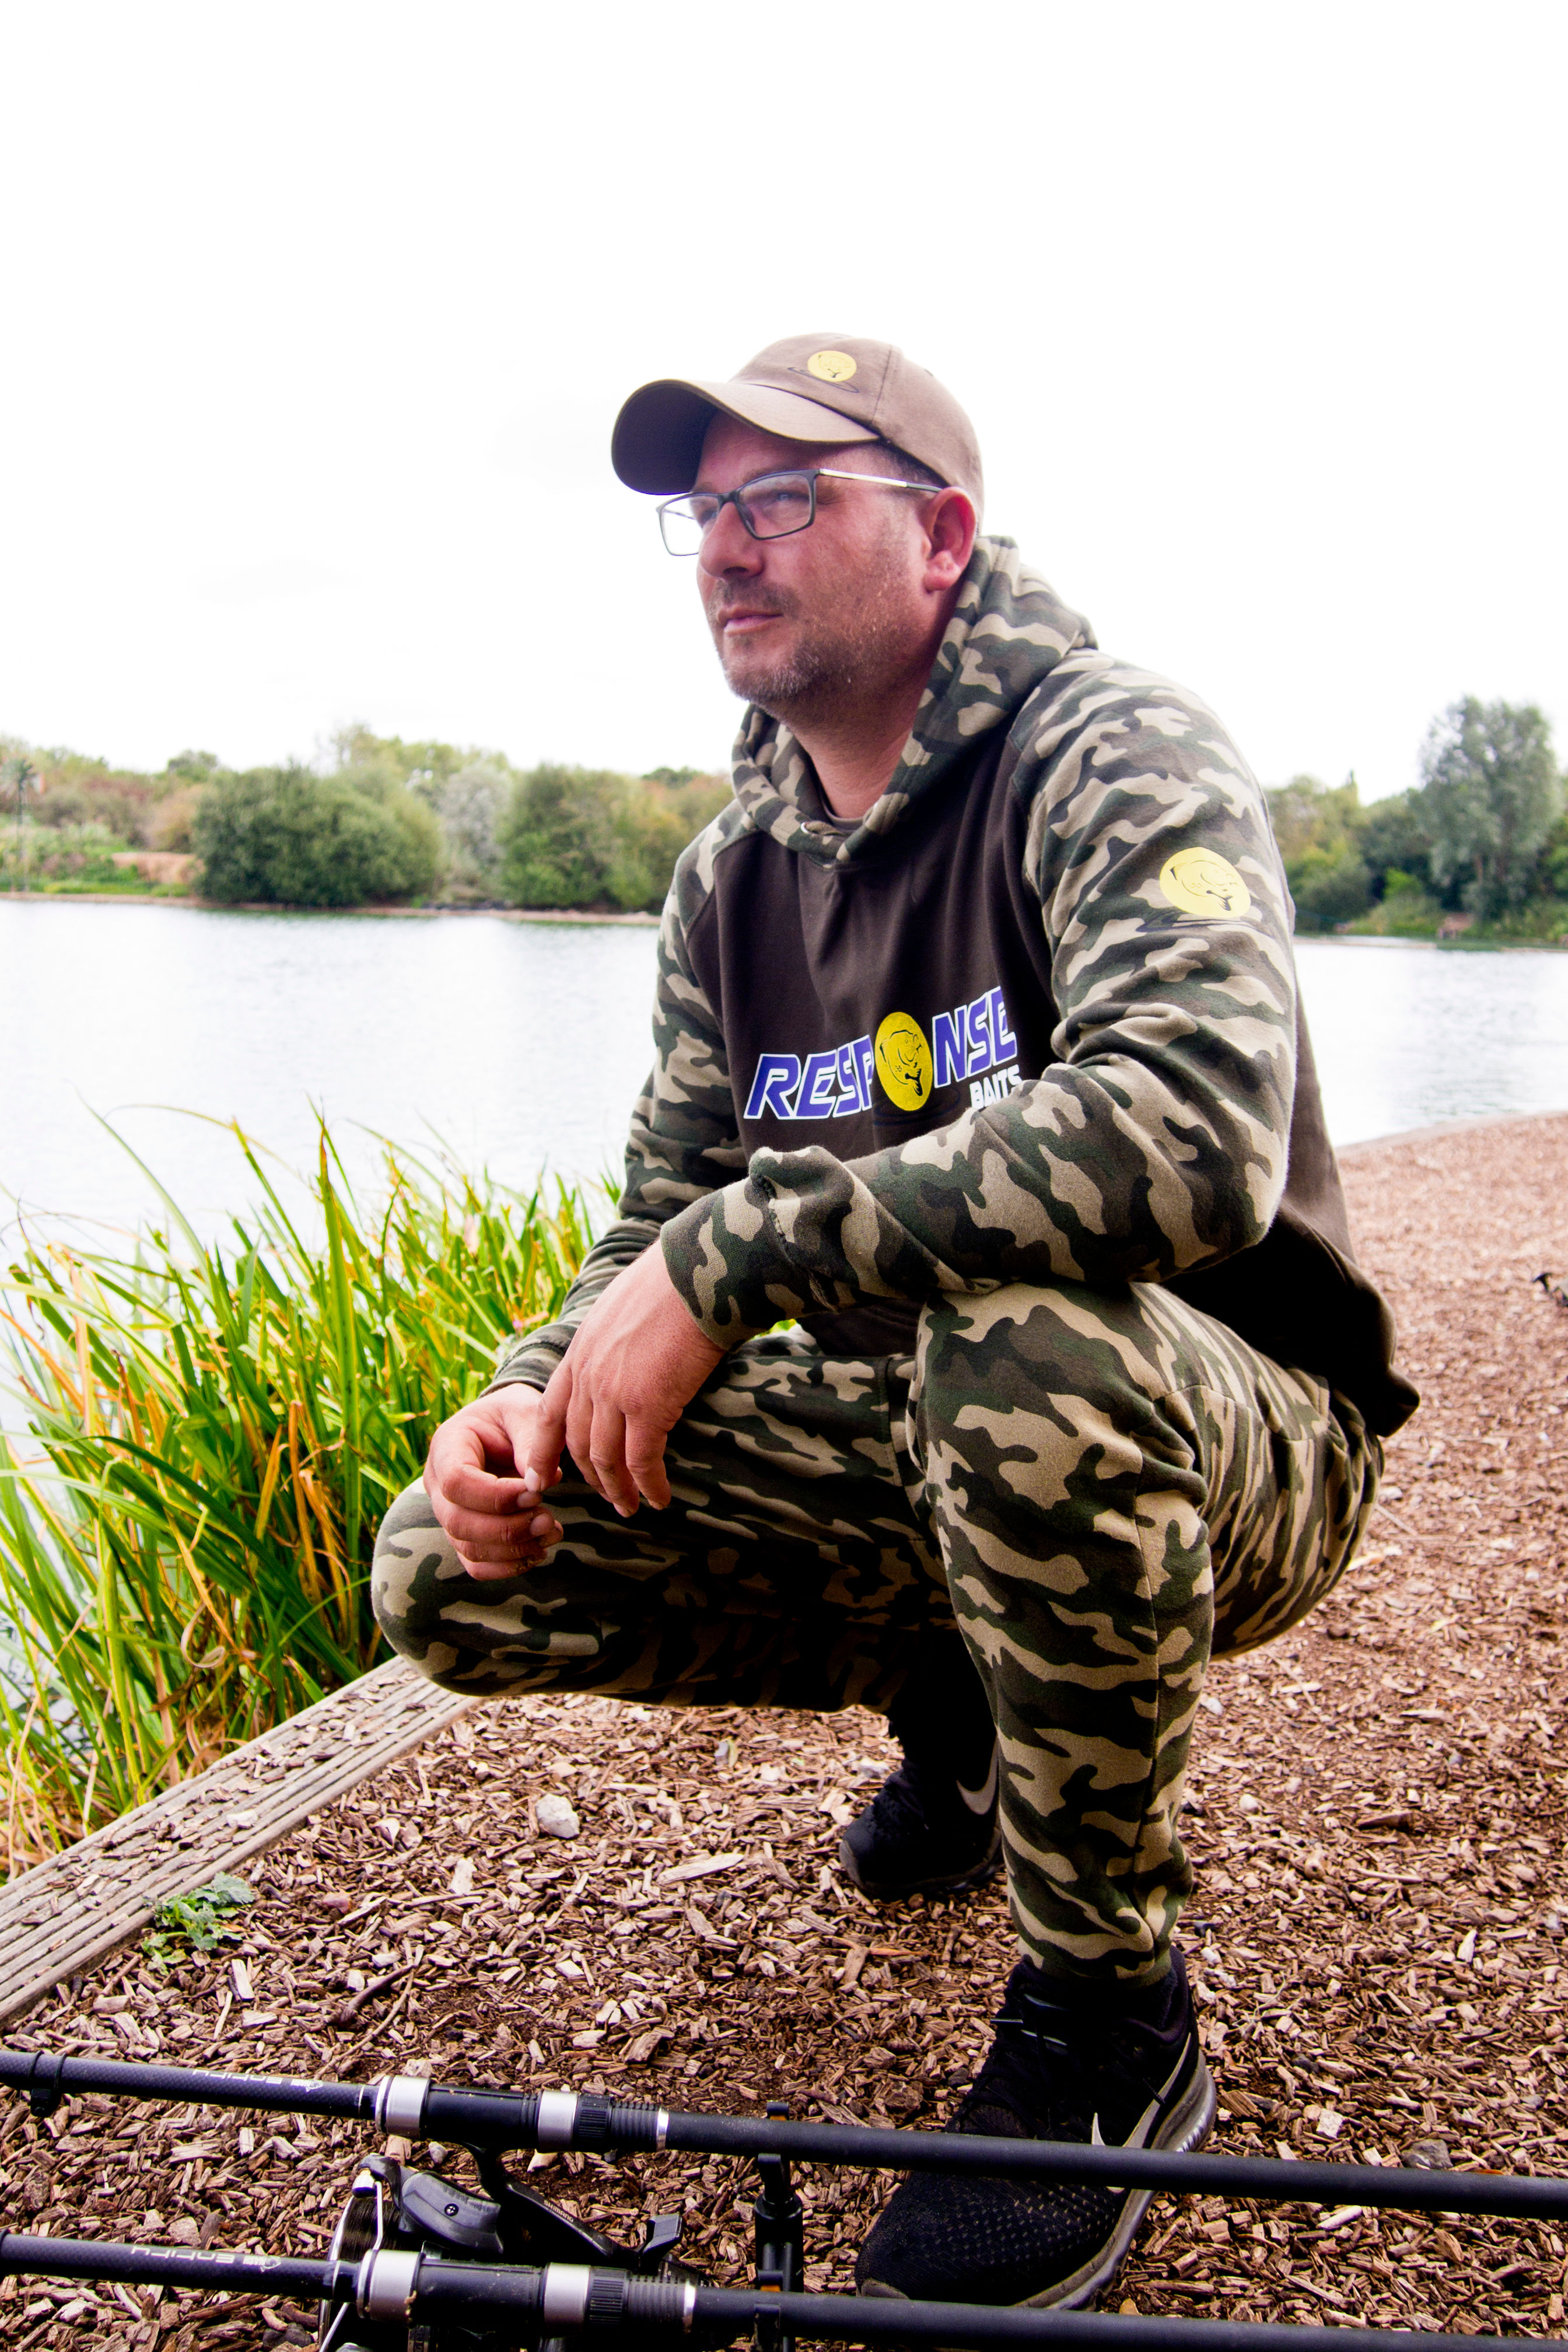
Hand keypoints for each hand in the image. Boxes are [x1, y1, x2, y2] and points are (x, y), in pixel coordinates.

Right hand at [424, 1385, 563, 1580]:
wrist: (507, 1427)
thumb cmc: (515, 1416)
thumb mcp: (525, 1412)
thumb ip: (531, 1441)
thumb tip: (538, 1483)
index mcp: (447, 1445)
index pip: (456, 1481)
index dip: (495, 1496)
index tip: (536, 1493)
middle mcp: (437, 1482)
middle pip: (458, 1521)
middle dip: (507, 1529)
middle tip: (548, 1520)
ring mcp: (447, 1512)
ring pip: (467, 1548)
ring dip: (513, 1550)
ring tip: (551, 1532)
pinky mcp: (464, 1534)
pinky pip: (475, 1564)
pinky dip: (508, 1566)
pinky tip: (538, 1551)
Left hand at [529, 1242, 723, 1516]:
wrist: (698, 1273)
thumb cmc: (671, 1283)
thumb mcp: (619, 1306)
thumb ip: (610, 1339)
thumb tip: (624, 1353)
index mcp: (578, 1351)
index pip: (546, 1413)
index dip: (542, 1450)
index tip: (543, 1477)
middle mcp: (588, 1376)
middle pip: (576, 1443)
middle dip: (589, 1477)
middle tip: (606, 1497)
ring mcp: (614, 1393)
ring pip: (605, 1459)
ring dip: (617, 1490)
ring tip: (631, 1507)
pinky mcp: (648, 1406)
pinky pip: (642, 1461)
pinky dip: (648, 1485)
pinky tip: (659, 1497)